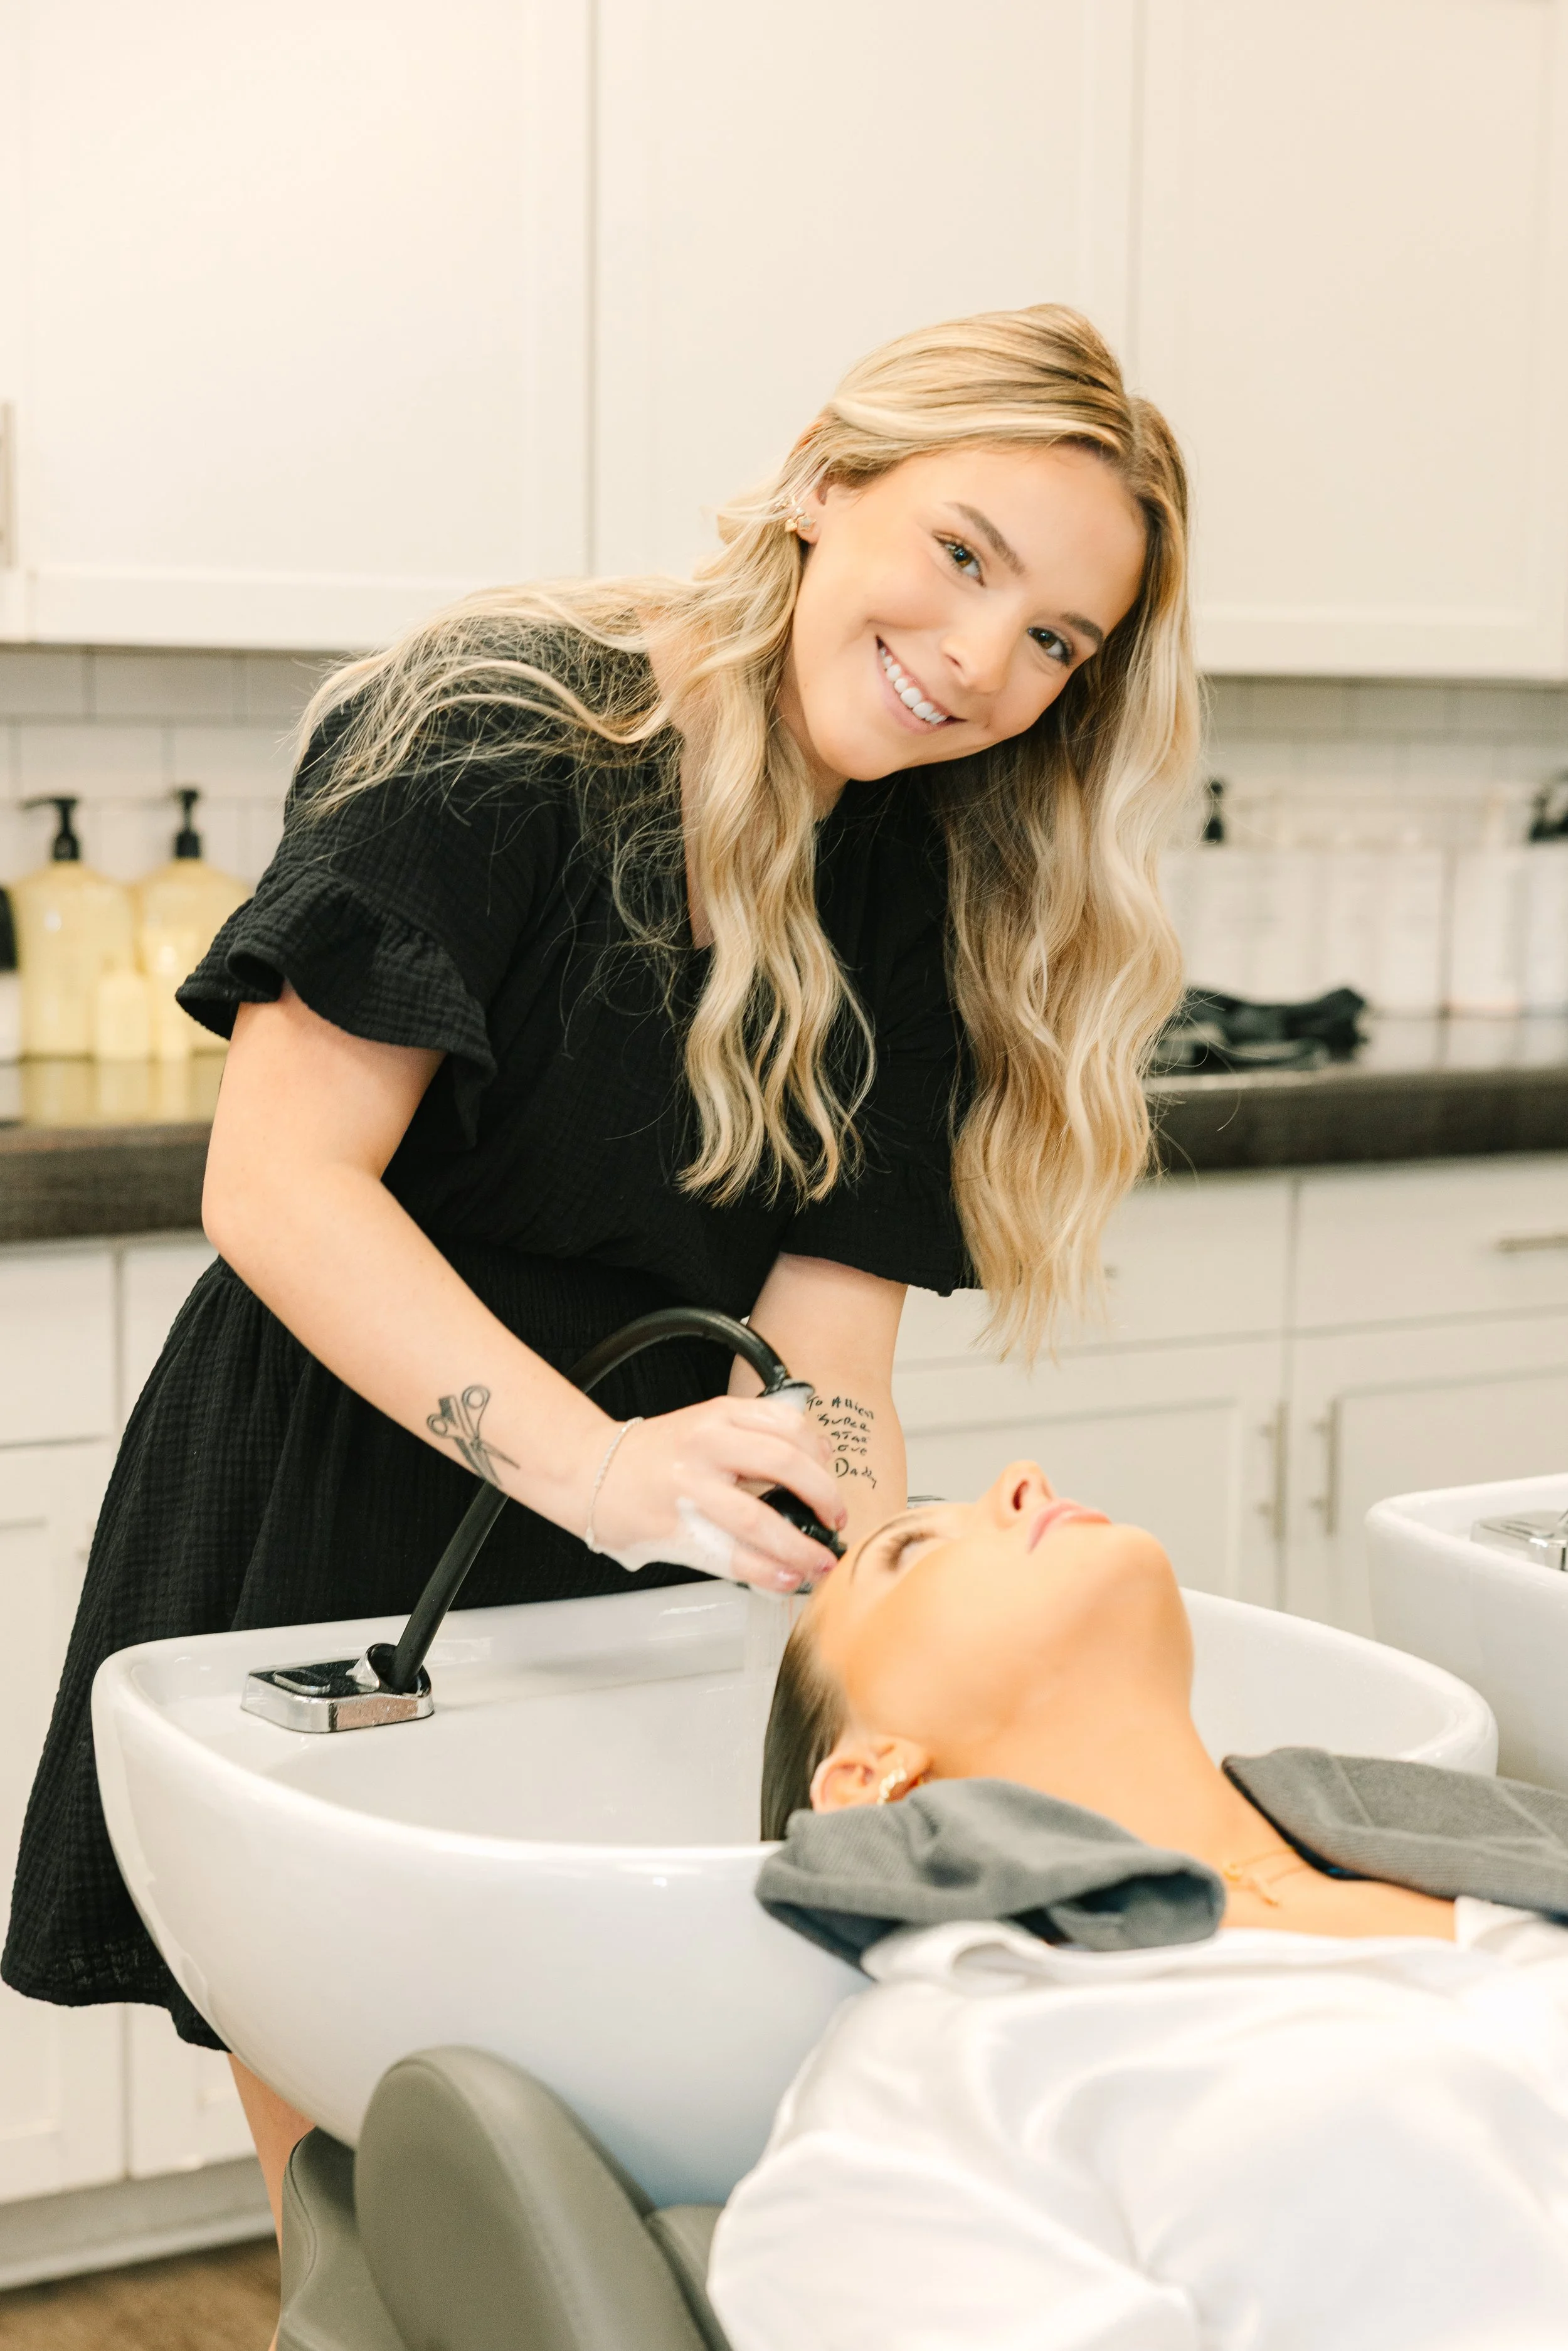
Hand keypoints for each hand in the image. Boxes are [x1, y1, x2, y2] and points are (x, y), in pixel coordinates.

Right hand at [588, 1396, 845, 1590]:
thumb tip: (815, 1463)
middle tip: (836, 1520)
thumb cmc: (653, 1456)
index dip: (822, 1456)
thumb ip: (753, 1436)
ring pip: (760, 1519)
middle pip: (785, 1465)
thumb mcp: (703, 1425)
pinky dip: (765, 1571)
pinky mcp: (675, 1528)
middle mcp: (705, 1444)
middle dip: (824, 1498)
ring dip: (801, 1547)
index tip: (832, 1477)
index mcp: (717, 1414)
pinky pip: (731, 1554)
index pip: (789, 1426)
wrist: (588, 1472)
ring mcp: (689, 1487)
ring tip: (820, 1562)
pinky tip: (784, 1578)